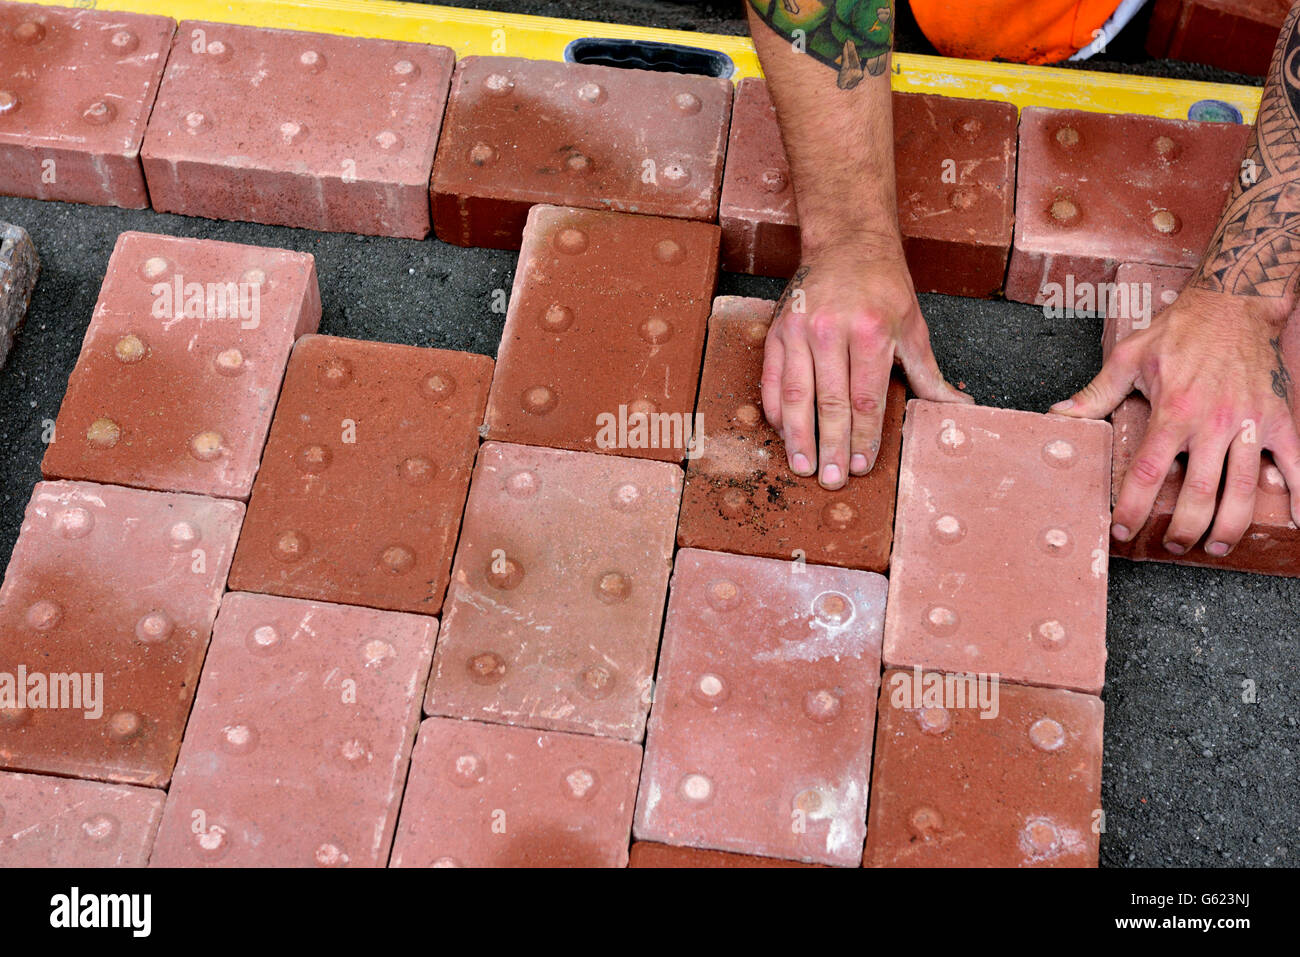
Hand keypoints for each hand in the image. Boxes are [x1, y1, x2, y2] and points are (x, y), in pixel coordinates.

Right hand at [761, 241, 971, 488]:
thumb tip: (957, 408)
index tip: (862, 466)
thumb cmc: (883, 285)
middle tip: (832, 479)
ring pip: (795, 395)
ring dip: (798, 437)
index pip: (865, 399)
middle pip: (829, 403)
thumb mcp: (912, 325)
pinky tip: (783, 433)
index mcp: (871, 332)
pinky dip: (775, 409)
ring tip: (803, 467)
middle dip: (831, 446)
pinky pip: (771, 378)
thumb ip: (927, 374)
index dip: (863, 437)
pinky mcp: (777, 330)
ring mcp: (799, 330)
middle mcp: (831, 331)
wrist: (846, 241)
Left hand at [1052, 287, 1299, 555]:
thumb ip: (1095, 395)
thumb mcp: (1127, 358)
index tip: (1123, 529)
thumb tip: (1057, 416)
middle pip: (1198, 492)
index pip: (1146, 473)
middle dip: (1184, 528)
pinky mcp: (1278, 417)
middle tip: (1174, 546)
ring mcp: (1248, 422)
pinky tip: (1296, 521)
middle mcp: (1212, 422)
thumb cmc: (1178, 331)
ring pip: (1243, 487)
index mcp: (1172, 411)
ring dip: (1230, 525)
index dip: (1133, 507)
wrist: (1233, 302)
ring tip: (1215, 545)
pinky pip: (1296, 461)